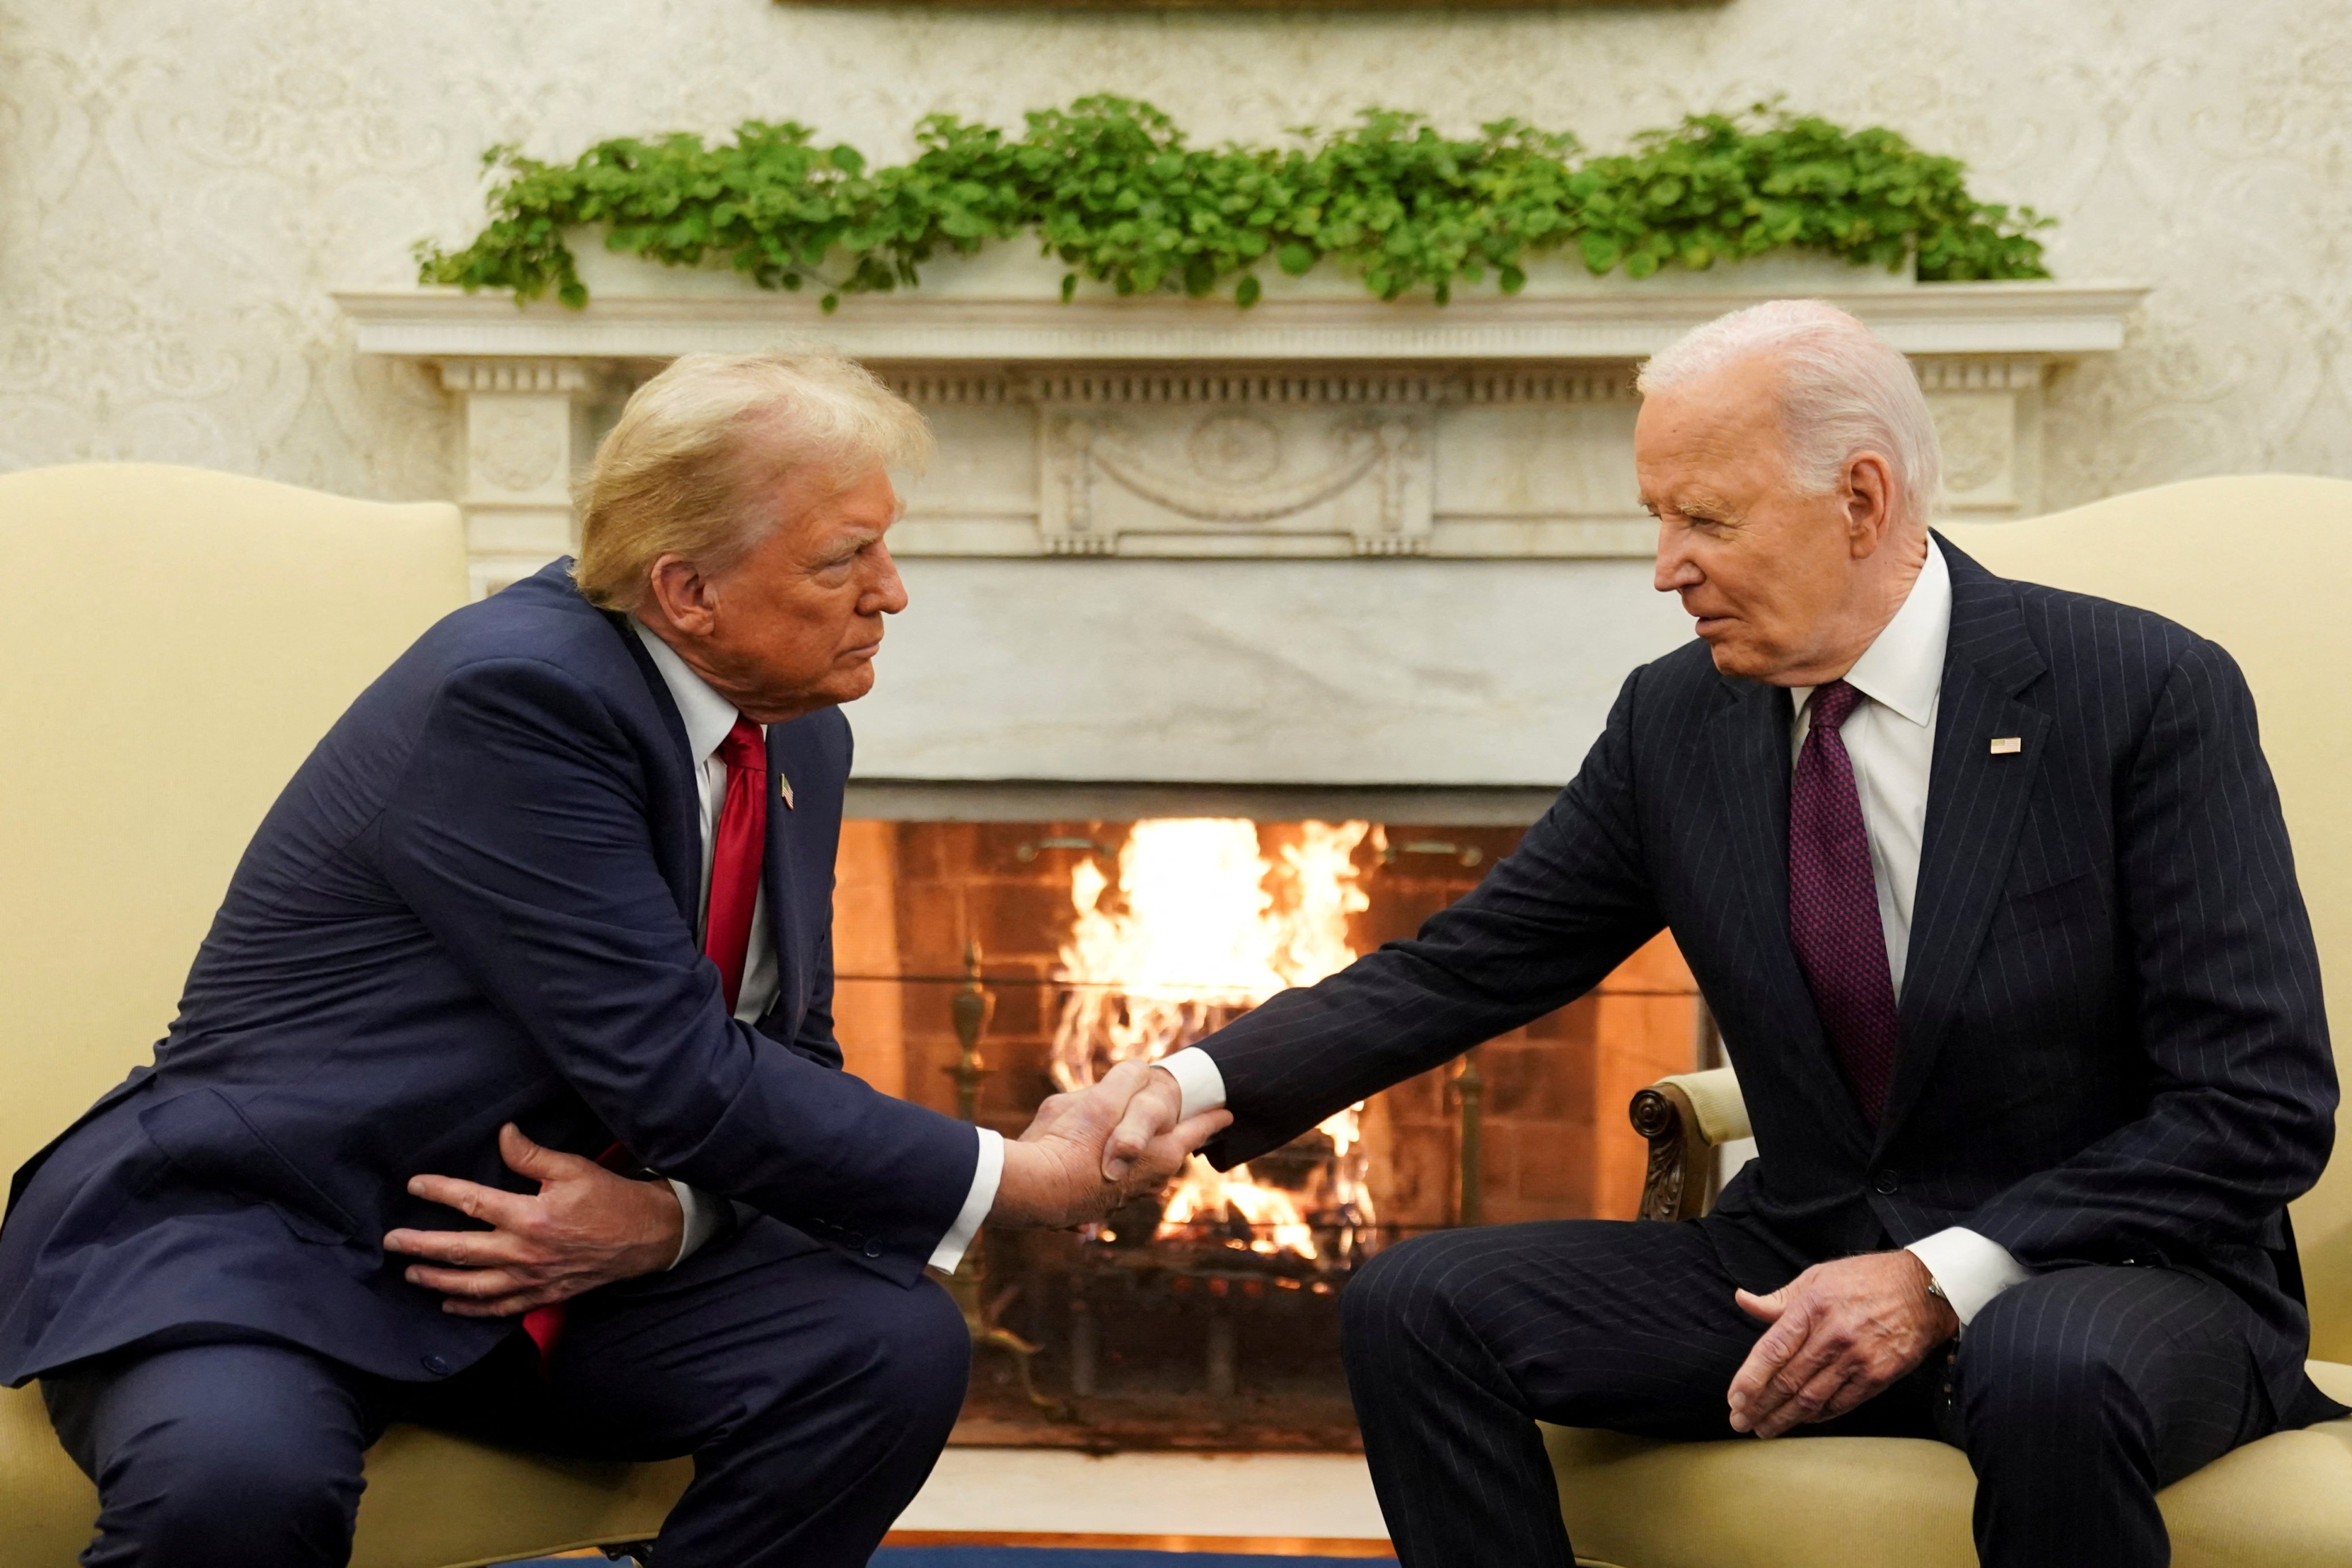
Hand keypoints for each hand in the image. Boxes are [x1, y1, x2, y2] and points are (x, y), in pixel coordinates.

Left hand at [382, 1123, 683, 1317]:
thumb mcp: (573, 1167)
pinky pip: (499, 1308)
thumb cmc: (610, 1199)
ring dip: (436, 1280)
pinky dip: (471, 1308)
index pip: (472, 1202)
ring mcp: (531, 1278)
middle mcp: (524, 1252)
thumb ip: (532, 1155)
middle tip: (391, 1242)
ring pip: (472, 1285)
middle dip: (420, 1246)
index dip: (440, 1191)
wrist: (646, 1237)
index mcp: (529, 1216)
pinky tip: (450, 1304)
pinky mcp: (542, 1294)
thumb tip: (503, 1135)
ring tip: (410, 1273)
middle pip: (460, 1251)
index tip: (415, 1185)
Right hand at [991, 1060, 1230, 1228]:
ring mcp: (1120, 1200)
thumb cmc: (1070, 1143)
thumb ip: (1127, 1079)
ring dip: (1134, 1155)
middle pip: (1167, 1152)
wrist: (1030, 1191)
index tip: (1227, 1113)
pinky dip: (1103, 1170)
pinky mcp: (1092, 1208)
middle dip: (1168, 1137)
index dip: (1212, 1117)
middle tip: (1175, 1123)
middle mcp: (1148, 1182)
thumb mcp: (1101, 1098)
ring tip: (1127, 1139)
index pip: (1197, 1129)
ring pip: (1137, 1171)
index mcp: (1161, 1154)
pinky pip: (1107, 1184)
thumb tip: (1140, 1070)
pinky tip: (1085, 1162)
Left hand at [1725, 1250, 1957, 1437]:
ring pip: (1812, 1398)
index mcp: (1813, 1307)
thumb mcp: (1818, 1276)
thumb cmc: (1865, 1280)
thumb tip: (1742, 1300)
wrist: (1924, 1291)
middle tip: (1740, 1421)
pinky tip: (1801, 1420)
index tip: (1734, 1398)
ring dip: (1784, 1417)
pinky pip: (1841, 1403)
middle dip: (1760, 1405)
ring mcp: (1857, 1359)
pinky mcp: (1878, 1376)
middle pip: (1788, 1380)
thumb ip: (1779, 1298)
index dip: (1750, 1378)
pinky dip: (1817, 1415)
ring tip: (1764, 1429)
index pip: (1773, 1349)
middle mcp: (1833, 1335)